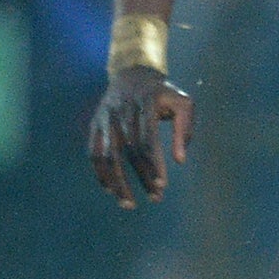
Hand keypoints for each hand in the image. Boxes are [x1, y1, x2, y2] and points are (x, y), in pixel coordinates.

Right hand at [88, 66, 194, 207]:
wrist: (132, 74)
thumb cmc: (163, 94)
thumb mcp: (183, 103)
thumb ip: (185, 129)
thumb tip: (180, 160)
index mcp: (144, 106)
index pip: (146, 141)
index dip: (153, 165)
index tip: (162, 185)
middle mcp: (121, 113)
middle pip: (128, 152)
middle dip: (141, 178)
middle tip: (156, 198)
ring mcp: (104, 119)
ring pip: (107, 156)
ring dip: (117, 182)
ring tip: (128, 204)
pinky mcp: (95, 126)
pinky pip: (93, 153)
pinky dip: (100, 173)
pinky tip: (111, 190)